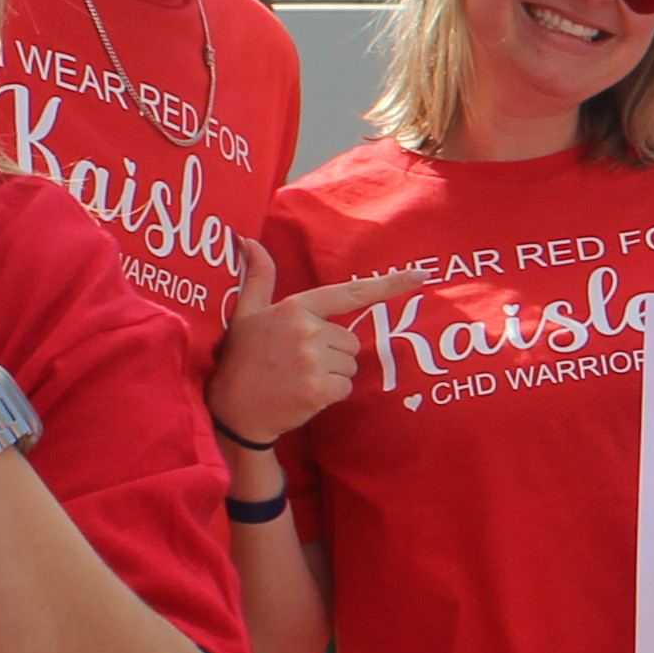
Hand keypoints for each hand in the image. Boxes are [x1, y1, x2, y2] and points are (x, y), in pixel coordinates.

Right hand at [206, 239, 402, 449]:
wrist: (232, 412)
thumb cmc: (242, 360)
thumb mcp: (245, 313)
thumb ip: (258, 277)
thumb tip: (250, 240)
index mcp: (295, 308)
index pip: (350, 293)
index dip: (388, 284)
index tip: (421, 275)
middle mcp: (307, 330)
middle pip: (350, 340)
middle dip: (332, 353)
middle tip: (299, 363)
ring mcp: (314, 360)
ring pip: (350, 365)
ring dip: (332, 374)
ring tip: (299, 378)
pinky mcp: (319, 388)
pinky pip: (347, 387)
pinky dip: (331, 394)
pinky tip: (305, 394)